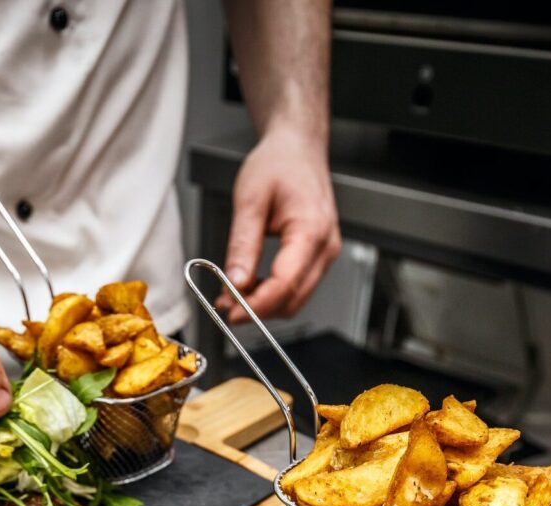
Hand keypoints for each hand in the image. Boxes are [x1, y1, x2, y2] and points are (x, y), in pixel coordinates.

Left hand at [219, 127, 339, 323]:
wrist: (298, 148)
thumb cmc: (279, 163)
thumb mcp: (250, 200)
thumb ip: (242, 245)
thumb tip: (235, 282)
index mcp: (312, 230)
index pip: (285, 283)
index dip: (256, 305)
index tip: (231, 313)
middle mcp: (325, 247)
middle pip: (292, 299)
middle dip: (257, 310)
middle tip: (225, 306)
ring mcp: (325, 254)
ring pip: (295, 300)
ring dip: (263, 305)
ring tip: (232, 296)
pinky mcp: (317, 257)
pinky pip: (296, 288)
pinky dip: (271, 294)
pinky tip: (249, 287)